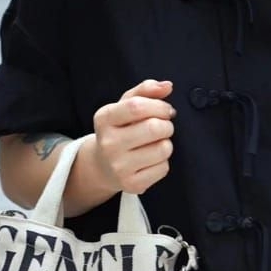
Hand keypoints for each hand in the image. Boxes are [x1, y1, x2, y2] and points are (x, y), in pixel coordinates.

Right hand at [90, 78, 176, 195]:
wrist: (102, 166)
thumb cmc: (119, 130)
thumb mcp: (125, 106)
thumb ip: (145, 91)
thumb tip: (167, 86)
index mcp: (104, 119)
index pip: (136, 107)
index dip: (159, 106)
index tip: (166, 110)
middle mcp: (108, 143)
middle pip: (153, 128)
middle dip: (167, 125)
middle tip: (163, 127)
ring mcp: (119, 167)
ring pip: (163, 149)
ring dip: (166, 144)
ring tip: (156, 143)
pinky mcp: (132, 184)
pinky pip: (163, 168)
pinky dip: (163, 162)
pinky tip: (151, 160)